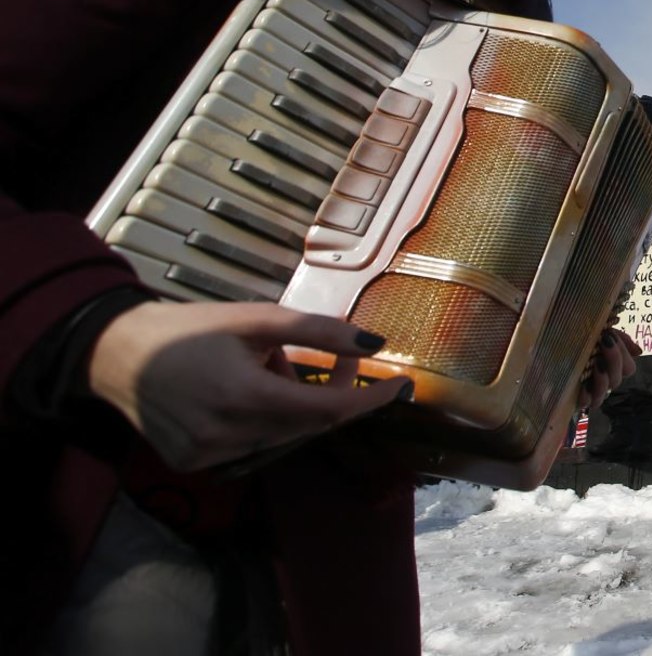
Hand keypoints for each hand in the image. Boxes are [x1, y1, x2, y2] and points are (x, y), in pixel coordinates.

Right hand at [88, 301, 412, 472]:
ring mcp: (209, 457)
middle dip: (336, 394)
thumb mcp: (257, 319)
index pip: (328, 410)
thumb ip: (319, 332)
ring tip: (271, 366)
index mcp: (245, 397)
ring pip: (282, 436)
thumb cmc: (191, 328)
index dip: (370, 401)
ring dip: (295, 405)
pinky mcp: (194, 465)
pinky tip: (244, 392)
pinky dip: (265, 420)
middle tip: (346, 361)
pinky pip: (253, 446)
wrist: (117, 354)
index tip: (402, 388)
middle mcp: (228, 436)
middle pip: (309, 424)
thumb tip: (376, 345)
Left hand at [579, 328, 639, 411]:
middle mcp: (605, 381)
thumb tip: (638, 352)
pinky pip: (588, 402)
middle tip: (603, 341)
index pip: (628, 367)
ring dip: (603, 376)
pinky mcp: (579, 400)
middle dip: (614, 359)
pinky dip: (587, 394)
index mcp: (612, 367)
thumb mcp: (599, 334)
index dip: (622, 352)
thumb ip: (619, 340)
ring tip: (595, 363)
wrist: (551, 355)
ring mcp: (593, 392)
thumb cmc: (577, 343)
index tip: (608, 335)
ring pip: (606, 390)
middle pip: (618, 378)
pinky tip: (583, 385)